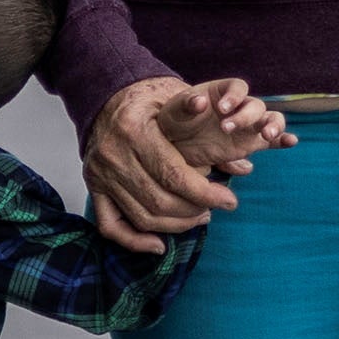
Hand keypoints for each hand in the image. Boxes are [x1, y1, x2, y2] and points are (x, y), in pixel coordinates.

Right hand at [85, 73, 251, 254]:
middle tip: (215, 207)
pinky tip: (159, 244)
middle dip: (193, 211)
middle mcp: (113, 154)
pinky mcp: (94, 187)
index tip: (229, 201)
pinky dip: (135, 241)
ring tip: (198, 217)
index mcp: (135, 129)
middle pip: (159, 201)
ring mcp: (100, 174)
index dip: (205, 194)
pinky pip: (110, 226)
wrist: (107, 94)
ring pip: (141, 217)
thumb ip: (213, 137)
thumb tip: (244, 168)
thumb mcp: (180, 98)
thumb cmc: (150, 97)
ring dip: (175, 226)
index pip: (174, 175)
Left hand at [146, 76, 294, 175]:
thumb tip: (199, 101)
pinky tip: (291, 142)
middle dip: (245, 117)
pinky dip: (283, 140)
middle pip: (255, 105)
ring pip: (270, 119)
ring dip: (273, 125)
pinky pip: (272, 141)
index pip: (238, 87)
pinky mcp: (251, 143)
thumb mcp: (175, 111)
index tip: (221, 109)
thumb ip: (187, 104)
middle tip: (226, 129)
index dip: (234, 96)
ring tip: (267, 135)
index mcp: (223, 91)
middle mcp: (239, 106)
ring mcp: (248, 125)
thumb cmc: (175, 121)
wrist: (176, 144)